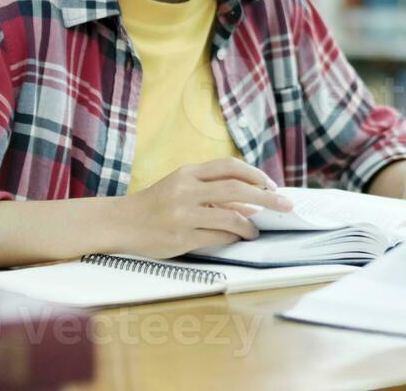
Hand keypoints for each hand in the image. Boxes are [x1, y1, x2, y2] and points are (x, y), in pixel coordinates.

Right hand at [120, 158, 293, 258]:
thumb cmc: (155, 204)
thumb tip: (250, 205)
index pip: (229, 166)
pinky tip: (236, 239)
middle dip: (266, 197)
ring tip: (256, 230)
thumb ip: (211, 191)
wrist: (120, 223)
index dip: (255, 174)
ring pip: (229, 217)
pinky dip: (232, 238)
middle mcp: (185, 190)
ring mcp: (182, 214)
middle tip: (285, 204)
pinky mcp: (180, 238)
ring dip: (249, 225)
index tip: (271, 184)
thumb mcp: (181, 187)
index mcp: (187, 173)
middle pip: (236, 189)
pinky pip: (217, 237)